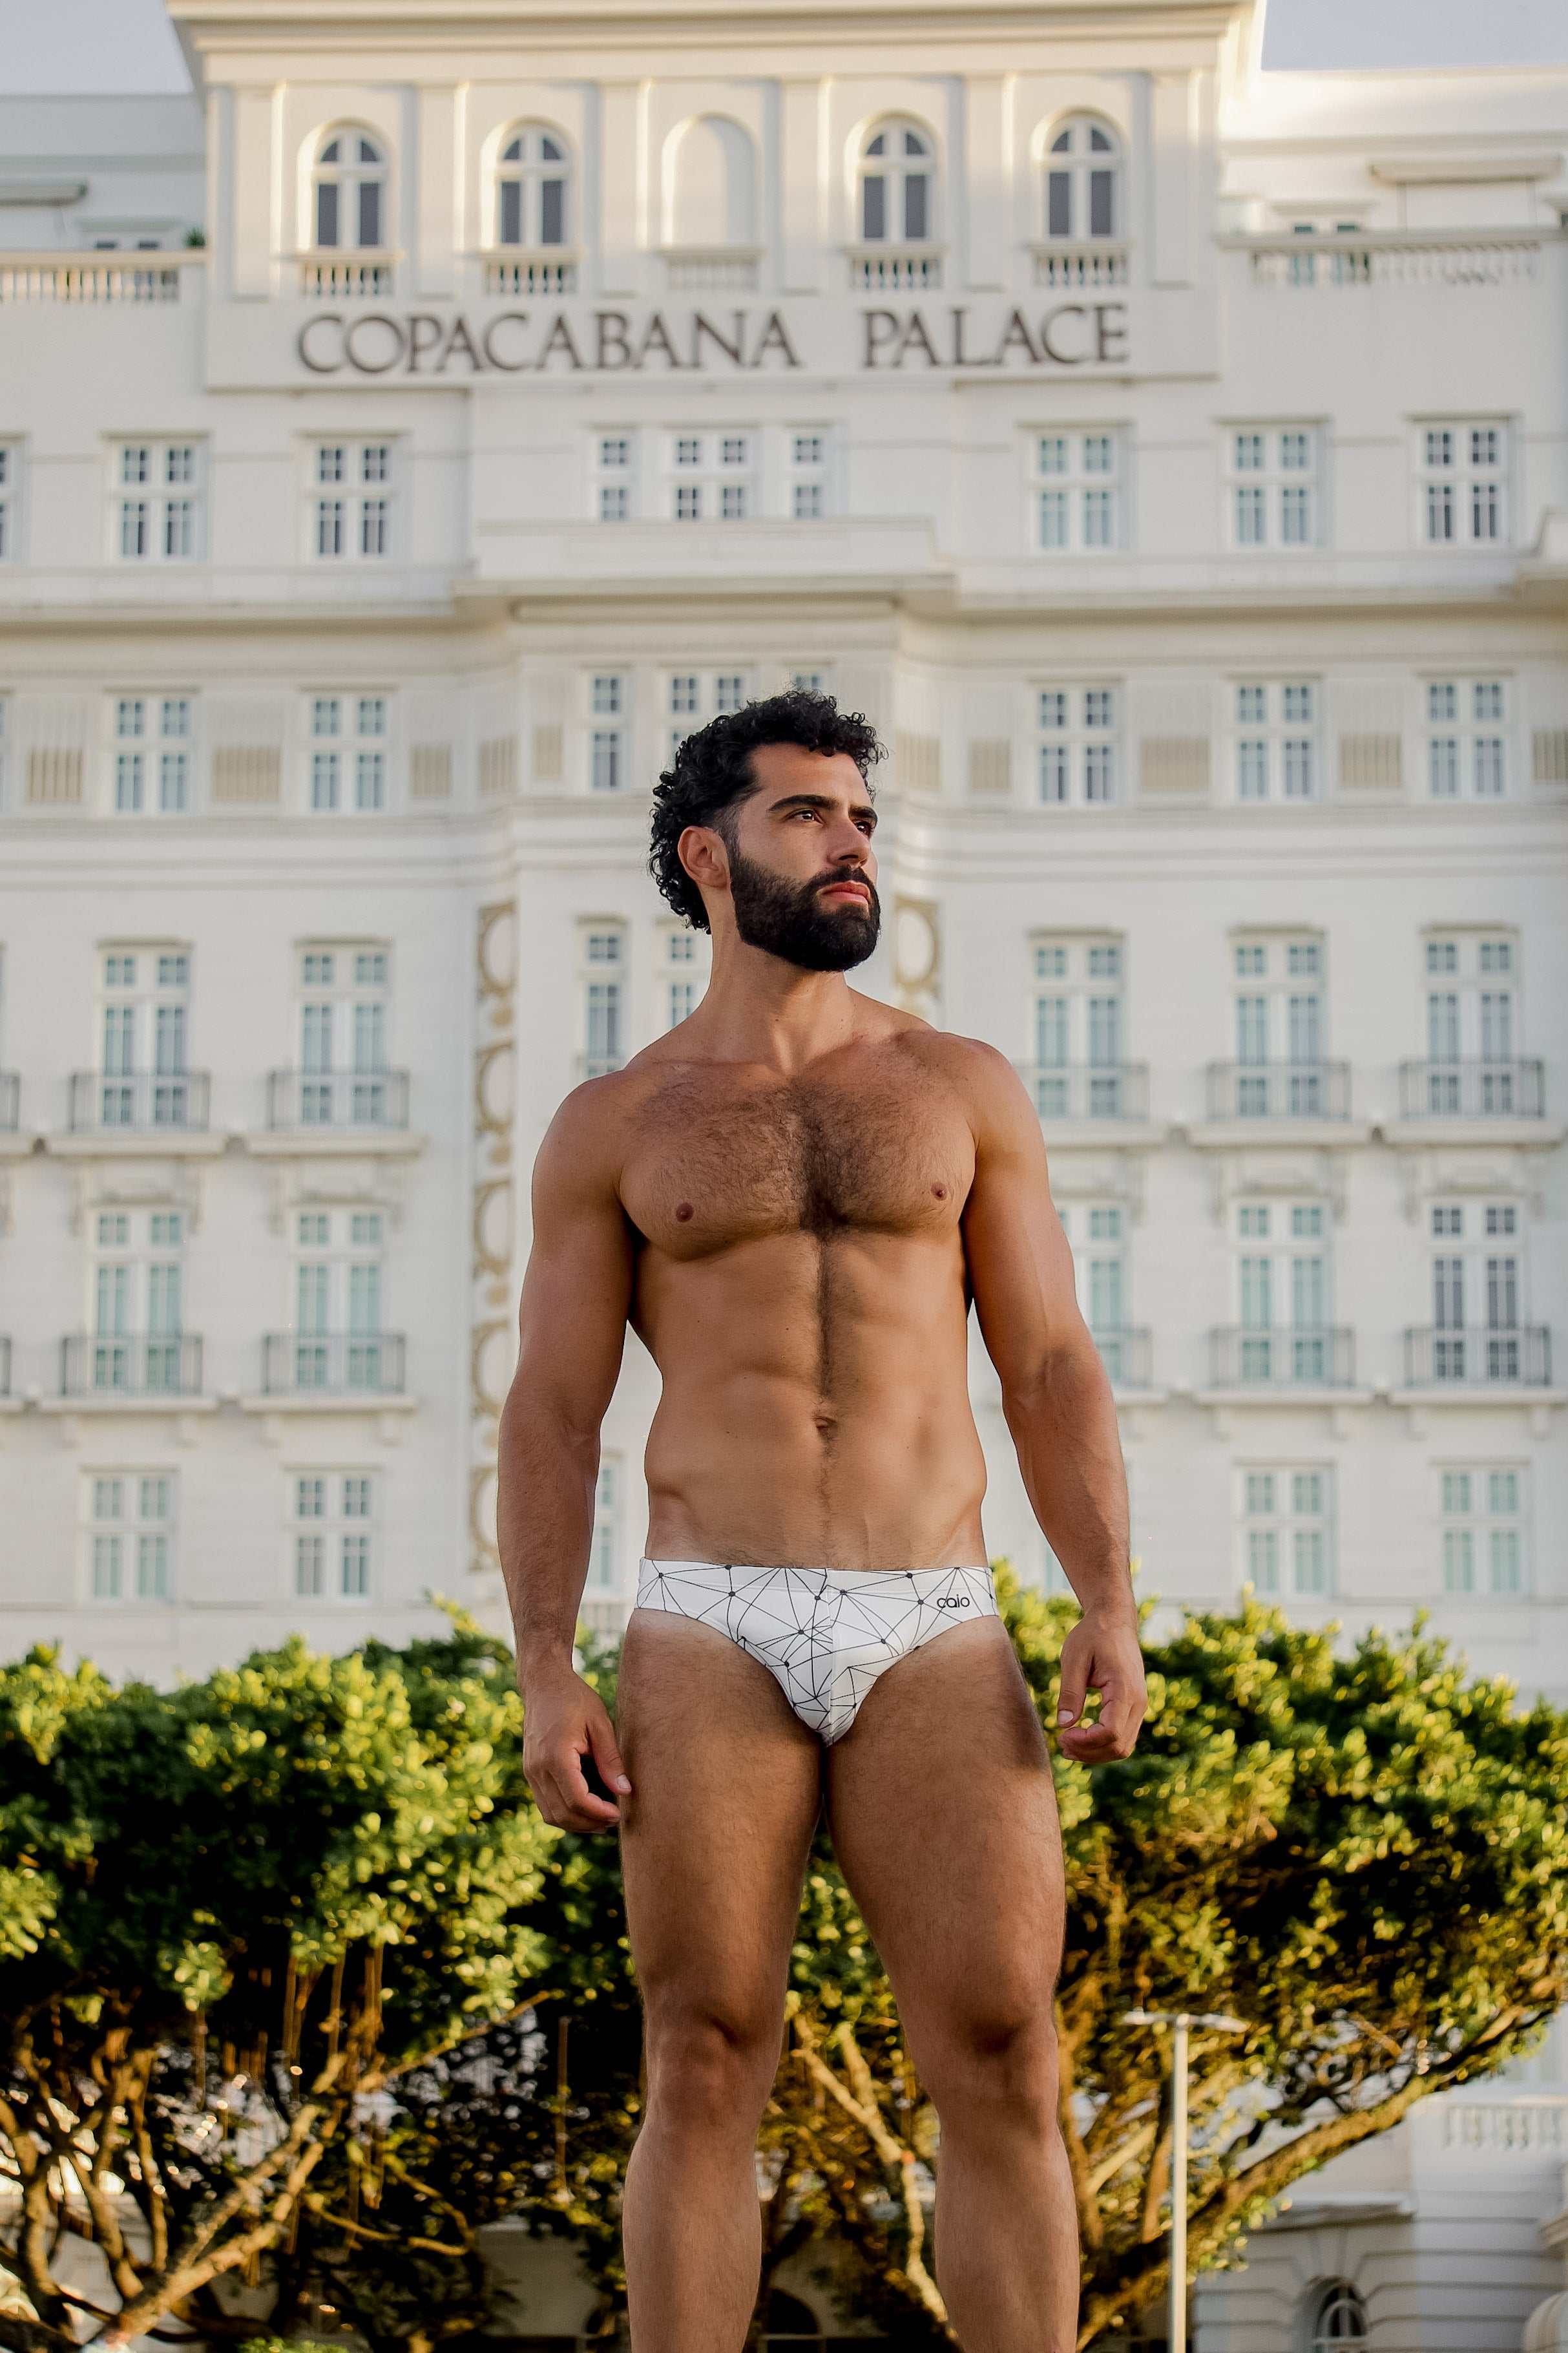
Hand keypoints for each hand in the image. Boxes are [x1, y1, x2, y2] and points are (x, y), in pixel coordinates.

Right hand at [520, 1665, 631, 1831]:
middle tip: (614, 1820)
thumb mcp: (600, 1723)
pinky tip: (585, 1809)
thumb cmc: (575, 1699)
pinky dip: (564, 1813)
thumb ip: (611, 1760)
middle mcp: (538, 1768)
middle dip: (589, 1824)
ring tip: (601, 1820)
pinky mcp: (530, 1772)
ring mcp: (530, 1772)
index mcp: (556, 1756)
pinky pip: (545, 1804)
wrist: (544, 1684)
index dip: (598, 1813)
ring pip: (550, 1814)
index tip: (618, 1814)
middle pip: (562, 1814)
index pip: (576, 1800)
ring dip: (576, 1823)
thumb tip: (625, 1791)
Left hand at [1055, 1607, 1145, 1762]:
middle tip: (1061, 1743)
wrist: (1114, 1620)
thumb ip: (1070, 1692)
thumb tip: (1064, 1725)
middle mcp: (1139, 1702)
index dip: (1085, 1742)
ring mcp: (1139, 1705)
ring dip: (1096, 1753)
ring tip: (1067, 1746)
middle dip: (1089, 1753)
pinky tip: (1080, 1739)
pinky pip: (1123, 1735)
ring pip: (1123, 1746)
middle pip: (1119, 1746)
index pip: (1111, 1733)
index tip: (1062, 1735)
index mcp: (1125, 1689)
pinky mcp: (1134, 1706)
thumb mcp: (1074, 1658)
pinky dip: (1103, 1744)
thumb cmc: (1092, 1635)